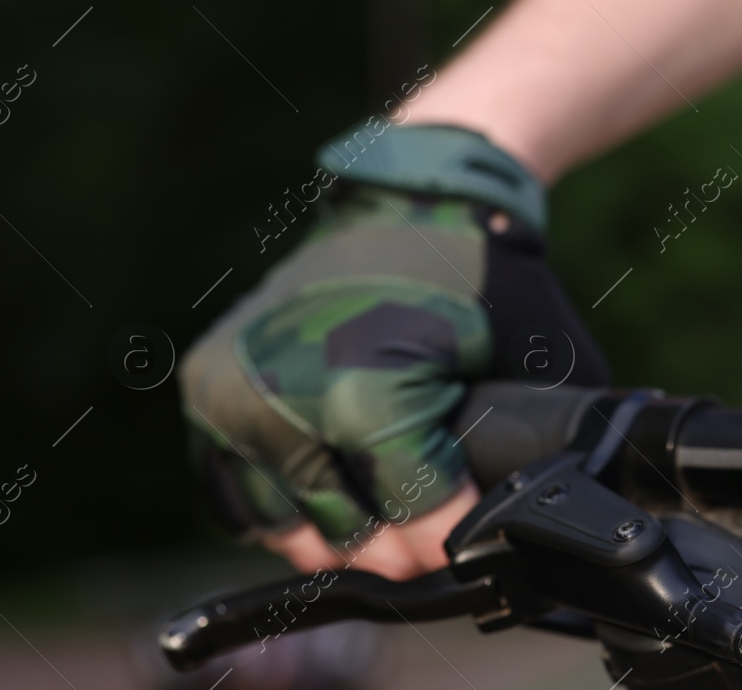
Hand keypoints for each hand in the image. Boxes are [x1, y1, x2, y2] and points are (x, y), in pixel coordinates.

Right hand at [180, 124, 607, 579]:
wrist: (412, 199)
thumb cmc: (481, 276)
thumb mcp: (536, 358)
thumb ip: (530, 445)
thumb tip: (535, 512)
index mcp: (362, 395)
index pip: (413, 519)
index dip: (454, 536)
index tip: (476, 539)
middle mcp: (281, 401)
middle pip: (346, 532)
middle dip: (399, 543)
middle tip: (432, 533)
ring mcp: (232, 395)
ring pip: (285, 525)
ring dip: (339, 529)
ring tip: (386, 511)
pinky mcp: (205, 386)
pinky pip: (235, 492)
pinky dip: (281, 502)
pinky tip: (330, 488)